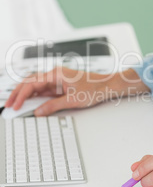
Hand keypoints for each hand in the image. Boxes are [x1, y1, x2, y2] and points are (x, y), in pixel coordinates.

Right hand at [5, 67, 149, 115]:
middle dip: (18, 93)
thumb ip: (53, 106)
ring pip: (36, 86)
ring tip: (16, 105)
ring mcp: (57, 80)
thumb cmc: (94, 88)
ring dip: (25, 95)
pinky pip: (44, 90)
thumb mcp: (73, 100)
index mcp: (56, 74)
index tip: (14, 106)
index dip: (20, 95)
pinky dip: (36, 97)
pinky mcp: (61, 85)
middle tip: (9, 105)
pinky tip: (31, 104)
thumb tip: (38, 111)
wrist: (108, 85)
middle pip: (30, 82)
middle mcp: (54, 74)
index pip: (31, 83)